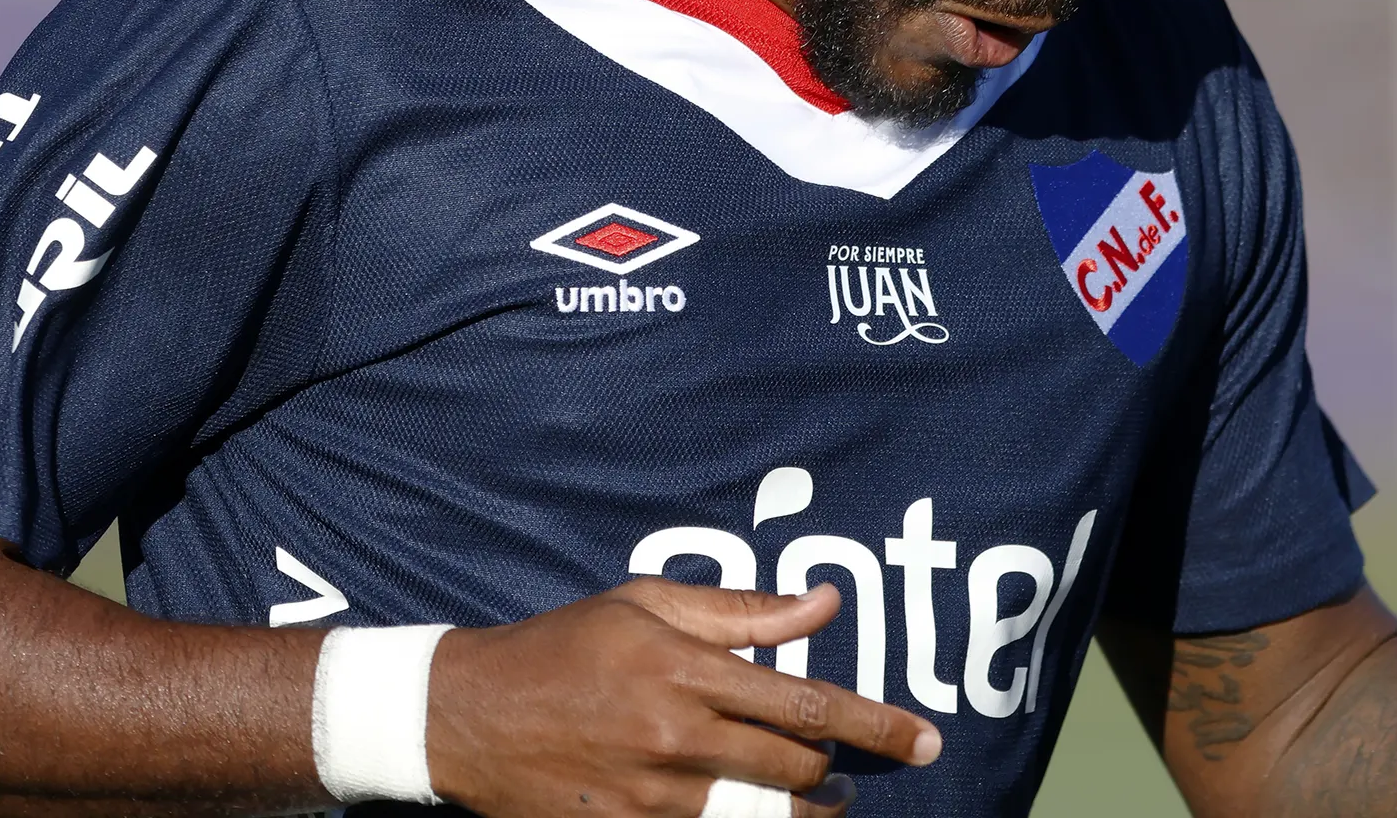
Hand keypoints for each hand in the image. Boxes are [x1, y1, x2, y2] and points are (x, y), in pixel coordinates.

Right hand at [425, 577, 941, 814]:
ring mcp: (653, 797)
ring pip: (762, 815)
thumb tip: (825, 601)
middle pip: (794, 767)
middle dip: (838, 767)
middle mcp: (676, 736)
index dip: (876, 723)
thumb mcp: (648, 603)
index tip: (925, 739)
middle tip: (852, 764)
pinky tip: (758, 815)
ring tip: (823, 802)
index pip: (805, 700)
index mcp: (685, 667)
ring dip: (804, 811)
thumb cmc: (567, 644)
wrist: (470, 716)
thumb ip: (743, 610)